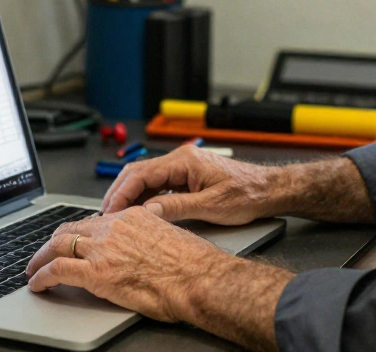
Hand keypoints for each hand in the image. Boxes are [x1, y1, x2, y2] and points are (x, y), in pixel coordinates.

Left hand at [24, 205, 229, 321]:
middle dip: (52, 242)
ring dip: (40, 258)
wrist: (199, 279)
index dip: (77, 232)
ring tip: (33, 270)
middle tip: (43, 254)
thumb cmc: (193, 265)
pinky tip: (37, 284)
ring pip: (57, 245)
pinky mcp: (96, 272)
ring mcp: (102, 248)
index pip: (94, 220)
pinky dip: (42, 276)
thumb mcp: (170, 237)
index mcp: (132, 217)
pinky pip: (57, 270)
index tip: (71, 240)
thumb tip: (144, 244)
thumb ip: (150, 236)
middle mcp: (113, 227)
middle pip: (70, 229)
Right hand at [101, 145, 279, 224]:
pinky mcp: (188, 176)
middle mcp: (182, 159)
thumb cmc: (247, 194)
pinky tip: (139, 212)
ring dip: (131, 196)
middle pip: (139, 172)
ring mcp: (184, 167)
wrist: (268, 189)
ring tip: (118, 216)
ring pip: (147, 179)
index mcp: (185, 161)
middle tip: (106, 213)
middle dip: (119, 192)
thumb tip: (148, 212)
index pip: (142, 173)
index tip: (110, 209)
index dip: (122, 192)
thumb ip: (177, 207)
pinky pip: (159, 185)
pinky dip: (145, 197)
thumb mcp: (211, 206)